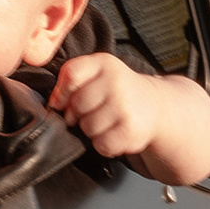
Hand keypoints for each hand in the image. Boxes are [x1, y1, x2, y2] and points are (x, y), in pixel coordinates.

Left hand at [48, 51, 163, 159]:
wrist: (155, 105)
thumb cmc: (118, 90)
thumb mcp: (97, 73)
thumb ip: (72, 80)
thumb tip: (54, 104)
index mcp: (104, 63)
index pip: (71, 75)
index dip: (62, 93)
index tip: (63, 102)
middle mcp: (117, 81)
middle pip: (77, 105)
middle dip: (77, 114)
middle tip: (91, 113)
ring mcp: (125, 106)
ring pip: (87, 127)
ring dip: (91, 131)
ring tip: (106, 122)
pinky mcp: (131, 130)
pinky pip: (101, 144)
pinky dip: (103, 144)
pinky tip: (114, 134)